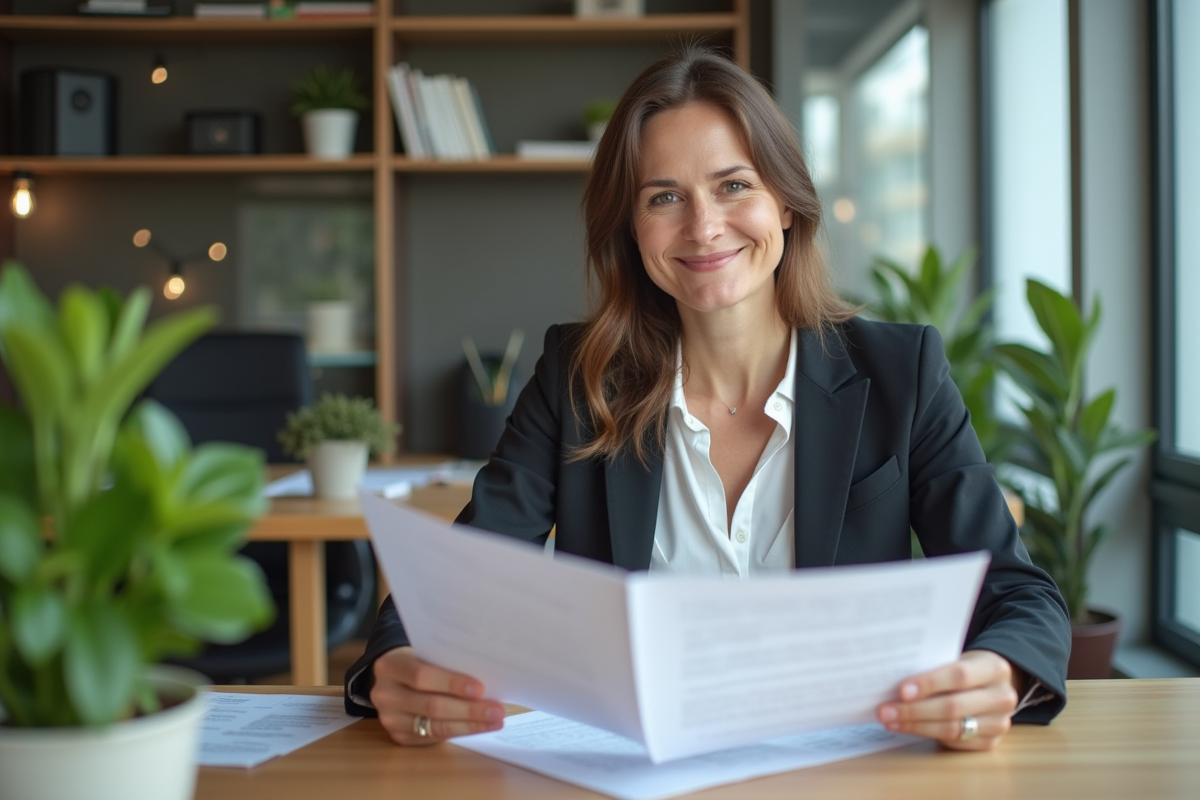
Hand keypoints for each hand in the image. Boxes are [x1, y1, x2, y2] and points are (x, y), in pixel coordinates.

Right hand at [370, 646, 505, 745]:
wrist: (391, 677)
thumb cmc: (417, 660)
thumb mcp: (424, 654)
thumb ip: (446, 663)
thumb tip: (487, 679)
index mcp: (390, 666)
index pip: (421, 676)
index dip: (451, 684)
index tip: (480, 689)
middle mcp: (385, 695)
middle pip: (432, 706)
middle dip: (469, 710)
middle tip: (497, 710)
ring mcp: (390, 719)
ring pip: (435, 726)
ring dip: (470, 725)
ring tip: (495, 721)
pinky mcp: (399, 736)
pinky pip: (434, 737)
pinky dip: (460, 731)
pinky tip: (479, 727)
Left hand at [876, 650, 1018, 750]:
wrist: (995, 684)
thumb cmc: (968, 668)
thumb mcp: (960, 658)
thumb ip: (935, 667)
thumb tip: (894, 682)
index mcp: (995, 669)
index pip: (959, 676)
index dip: (929, 684)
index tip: (901, 691)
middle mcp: (1002, 697)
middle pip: (953, 707)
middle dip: (914, 710)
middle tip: (885, 710)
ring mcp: (999, 723)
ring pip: (952, 729)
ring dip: (916, 726)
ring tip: (890, 721)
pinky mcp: (991, 742)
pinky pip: (954, 742)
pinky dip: (927, 735)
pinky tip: (907, 728)